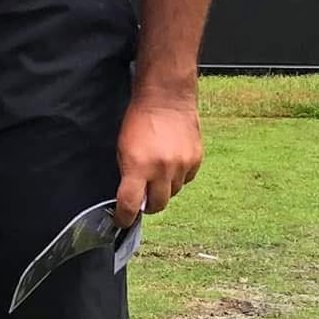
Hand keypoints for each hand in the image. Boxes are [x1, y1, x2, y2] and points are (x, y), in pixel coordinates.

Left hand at [114, 92, 201, 224]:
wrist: (166, 98)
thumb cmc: (139, 121)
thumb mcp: (122, 148)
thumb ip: (127, 174)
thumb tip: (132, 196)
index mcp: (138, 167)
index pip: (130, 205)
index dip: (124, 218)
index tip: (122, 221)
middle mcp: (162, 170)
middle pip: (157, 206)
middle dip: (148, 206)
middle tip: (143, 197)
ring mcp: (182, 166)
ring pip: (174, 193)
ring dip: (165, 188)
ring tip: (158, 170)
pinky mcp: (196, 160)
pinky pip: (187, 180)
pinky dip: (179, 176)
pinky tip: (172, 161)